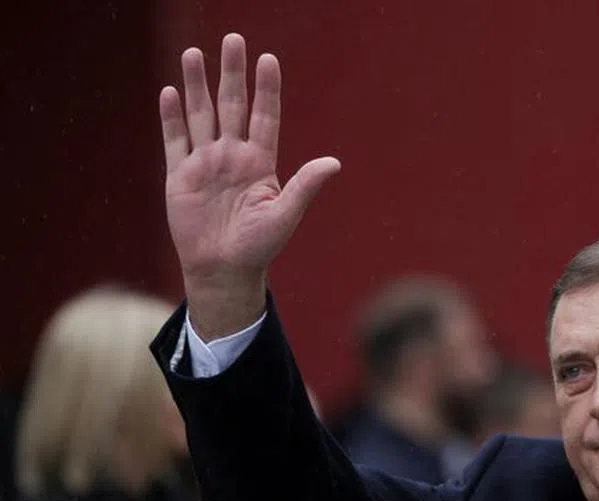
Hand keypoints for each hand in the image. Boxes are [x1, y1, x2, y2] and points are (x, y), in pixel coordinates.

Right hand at [160, 33, 340, 339]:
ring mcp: (206, 163)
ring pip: (201, 115)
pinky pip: (176, 140)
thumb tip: (334, 163)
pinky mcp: (181, 176)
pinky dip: (172, 117)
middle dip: (232, 73)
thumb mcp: (285, 215)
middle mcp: (233, 156)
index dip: (266, 89)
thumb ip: (305, 186)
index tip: (268, 59)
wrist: (223, 270)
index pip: (265, 116)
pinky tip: (171, 91)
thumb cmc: (259, 247)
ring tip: (195, 52)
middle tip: (233, 39)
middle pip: (232, 106)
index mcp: (261, 163)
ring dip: (197, 85)